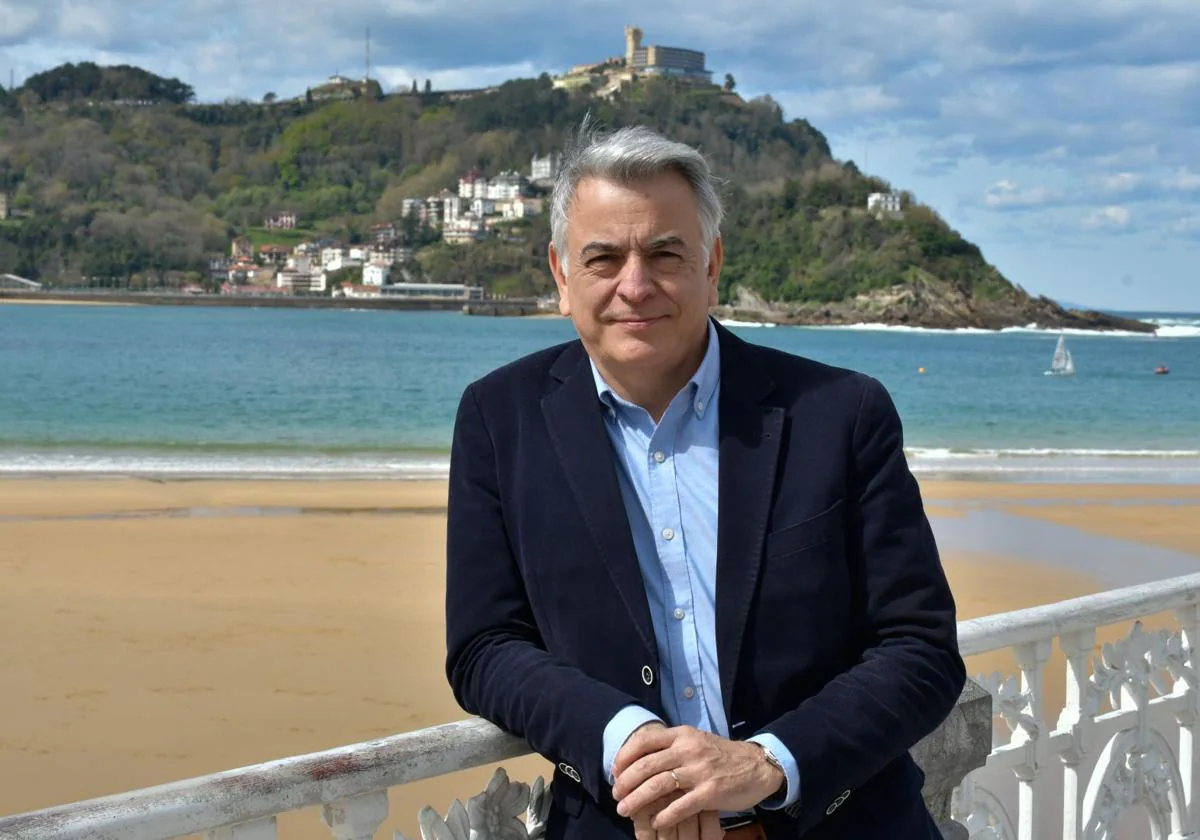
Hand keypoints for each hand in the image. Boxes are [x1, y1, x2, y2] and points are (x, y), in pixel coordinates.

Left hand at [612, 725, 783, 831]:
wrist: (757, 766)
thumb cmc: (721, 755)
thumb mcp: (695, 741)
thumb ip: (671, 747)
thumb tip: (638, 759)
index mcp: (682, 735)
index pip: (644, 740)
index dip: (625, 756)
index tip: (615, 771)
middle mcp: (688, 750)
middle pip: (646, 765)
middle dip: (625, 783)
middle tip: (616, 796)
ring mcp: (699, 771)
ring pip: (658, 785)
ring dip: (637, 800)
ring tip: (625, 810)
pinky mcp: (711, 791)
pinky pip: (681, 805)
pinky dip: (664, 815)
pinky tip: (656, 822)